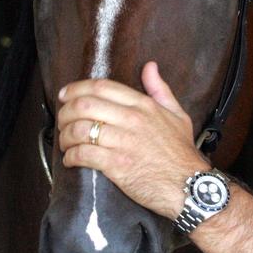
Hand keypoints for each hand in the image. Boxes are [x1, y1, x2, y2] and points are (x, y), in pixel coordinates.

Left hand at [57, 61, 209, 217]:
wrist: (190, 185)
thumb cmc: (182, 153)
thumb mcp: (177, 114)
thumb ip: (160, 89)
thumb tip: (150, 67)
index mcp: (143, 105)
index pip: (101, 87)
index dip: (76, 89)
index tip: (65, 95)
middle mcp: (131, 119)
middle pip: (84, 106)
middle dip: (66, 112)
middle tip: (62, 121)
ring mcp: (123, 142)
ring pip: (80, 130)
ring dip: (65, 136)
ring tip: (65, 143)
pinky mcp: (117, 165)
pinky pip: (84, 154)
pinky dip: (71, 156)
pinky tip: (71, 160)